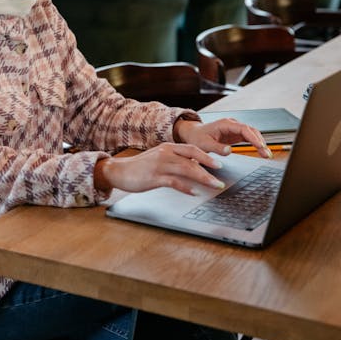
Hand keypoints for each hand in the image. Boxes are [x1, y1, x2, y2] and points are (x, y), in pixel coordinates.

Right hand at [94, 142, 226, 196]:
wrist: (119, 171)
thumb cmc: (140, 167)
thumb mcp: (159, 159)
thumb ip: (175, 161)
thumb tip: (194, 167)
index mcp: (167, 147)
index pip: (191, 148)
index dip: (206, 155)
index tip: (219, 163)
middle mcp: (165, 153)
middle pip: (192, 157)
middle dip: (209, 165)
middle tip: (221, 174)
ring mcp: (160, 165)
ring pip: (186, 169)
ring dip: (203, 178)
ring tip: (214, 185)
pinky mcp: (154, 177)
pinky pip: (174, 182)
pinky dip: (186, 187)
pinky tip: (194, 192)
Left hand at [173, 117, 271, 158]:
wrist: (194, 134)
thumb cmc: (198, 137)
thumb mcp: (205, 144)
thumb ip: (217, 148)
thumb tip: (229, 151)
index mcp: (225, 124)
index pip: (243, 129)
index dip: (253, 138)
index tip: (260, 146)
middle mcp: (232, 124)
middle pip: (251, 131)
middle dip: (260, 142)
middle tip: (266, 154)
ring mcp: (235, 129)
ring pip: (252, 134)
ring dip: (260, 143)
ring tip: (267, 155)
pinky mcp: (235, 135)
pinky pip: (249, 138)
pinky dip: (256, 145)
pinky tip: (261, 152)